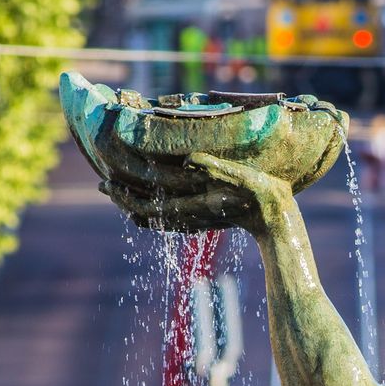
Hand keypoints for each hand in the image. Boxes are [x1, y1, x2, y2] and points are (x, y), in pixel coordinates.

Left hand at [93, 151, 290, 234]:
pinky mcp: (207, 215)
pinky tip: (156, 201)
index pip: (147, 204)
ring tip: (122, 189)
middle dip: (124, 196)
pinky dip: (156, 210)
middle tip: (103, 184)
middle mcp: (190, 213)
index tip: (104, 183)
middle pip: (147, 210)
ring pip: (157, 213)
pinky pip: (172, 216)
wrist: (281, 225)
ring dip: (137, 201)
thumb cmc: (267, 201)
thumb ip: (218, 170)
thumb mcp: (245, 180)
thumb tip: (189, 160)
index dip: (123, 194)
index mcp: (193, 205)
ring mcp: (197, 216)